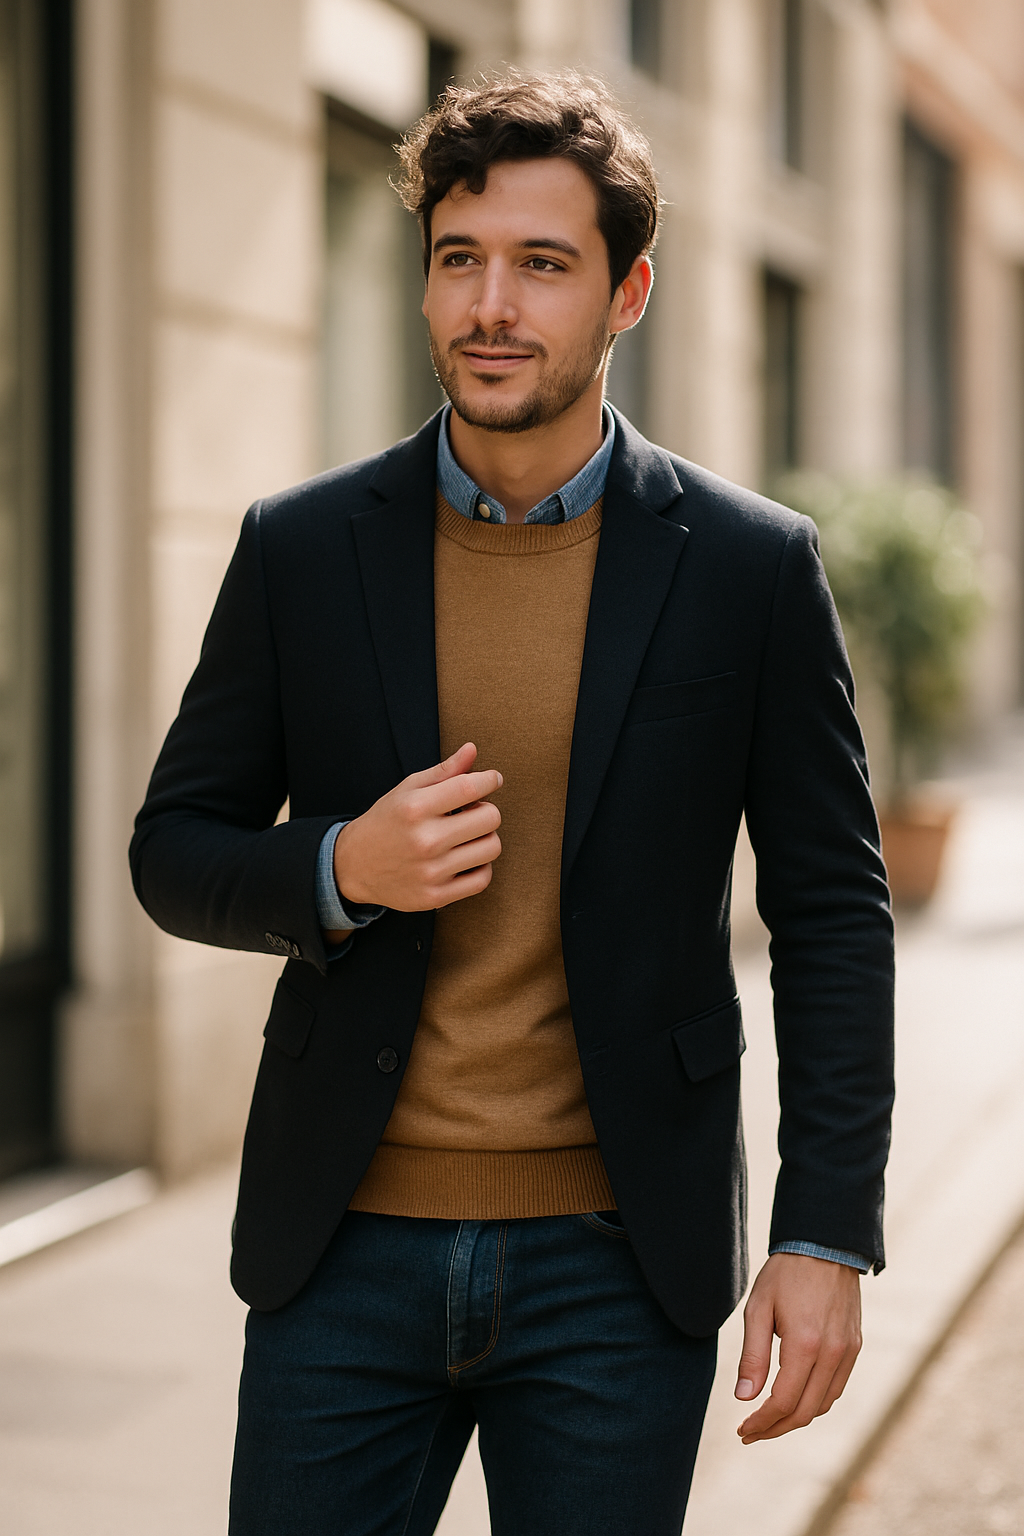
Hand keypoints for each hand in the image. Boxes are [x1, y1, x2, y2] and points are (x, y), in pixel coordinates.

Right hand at [331, 742, 501, 917]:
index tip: (491, 780)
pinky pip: (482, 879)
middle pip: (490, 818)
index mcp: (416, 807)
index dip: (490, 780)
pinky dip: (480, 867)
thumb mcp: (408, 790)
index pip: (471, 787)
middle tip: (471, 812)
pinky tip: (464, 858)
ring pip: (491, 848)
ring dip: (485, 838)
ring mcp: (431, 871)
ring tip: (467, 836)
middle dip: (485, 810)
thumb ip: (443, 771)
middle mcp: (424, 840)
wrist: (353, 866)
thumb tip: (472, 749)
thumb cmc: (386, 822)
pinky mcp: (435, 896)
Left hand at [734, 1253, 861, 1443]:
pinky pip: (836, 1387)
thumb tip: (743, 1398)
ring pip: (823, 1404)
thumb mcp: (758, 1309)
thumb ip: (752, 1356)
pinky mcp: (854, 1347)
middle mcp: (832, 1354)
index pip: (783, 1402)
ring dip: (796, 1418)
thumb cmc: (785, 1274)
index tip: (742, 1430)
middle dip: (776, 1428)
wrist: (824, 1245)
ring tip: (769, 1419)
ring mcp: (848, 1352)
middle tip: (751, 1433)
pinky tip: (795, 1398)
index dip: (761, 1422)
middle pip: (805, 1412)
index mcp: (805, 1345)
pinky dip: (815, 1401)